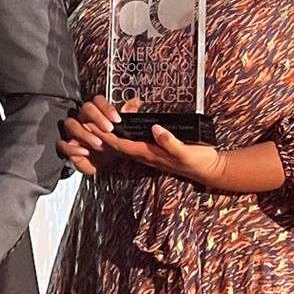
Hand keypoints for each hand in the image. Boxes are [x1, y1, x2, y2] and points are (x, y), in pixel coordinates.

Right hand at [57, 95, 136, 175]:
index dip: (106, 108)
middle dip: (96, 117)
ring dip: (85, 133)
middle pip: (85, 108)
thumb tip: (134, 103)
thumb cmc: (115, 147)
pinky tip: (85, 152)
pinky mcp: (69, 147)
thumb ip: (130, 115)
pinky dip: (72, 148)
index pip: (98, 101)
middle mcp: (85, 120)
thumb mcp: (127, 132)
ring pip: (71, 123)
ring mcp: (75, 133)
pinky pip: (62, 143)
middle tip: (108, 129)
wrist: (108, 166)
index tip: (116, 119)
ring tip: (98, 144)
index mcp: (99, 114)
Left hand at [103, 123, 224, 185]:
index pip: (121, 144)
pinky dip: (121, 136)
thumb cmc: (198, 160)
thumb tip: (155, 129)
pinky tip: (117, 129)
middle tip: (85, 124)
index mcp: (149, 154)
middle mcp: (145, 154)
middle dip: (100, 136)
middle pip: (117, 145)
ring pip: (123, 145)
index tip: (92, 127)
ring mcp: (149, 153)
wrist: (208, 169)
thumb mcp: (186, 151)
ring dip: (108, 136)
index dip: (105, 137)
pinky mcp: (154, 151)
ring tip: (94, 125)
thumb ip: (170, 142)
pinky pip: (132, 144)